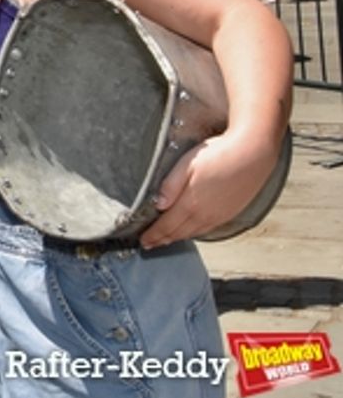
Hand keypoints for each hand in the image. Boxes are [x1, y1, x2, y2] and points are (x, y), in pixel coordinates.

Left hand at [140, 128, 281, 248]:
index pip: (166, 226)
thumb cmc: (219, 154)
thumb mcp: (186, 164)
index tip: (143, 241)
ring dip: (178, 238)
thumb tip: (157, 205)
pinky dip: (194, 233)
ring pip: (193, 232)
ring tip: (166, 240)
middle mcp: (205, 215)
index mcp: (191, 204)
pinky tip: (191, 230)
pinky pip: (207, 229)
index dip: (153, 235)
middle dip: (162, 240)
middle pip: (178, 233)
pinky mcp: (230, 212)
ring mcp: (219, 215)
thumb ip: (170, 186)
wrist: (253, 153)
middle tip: (150, 244)